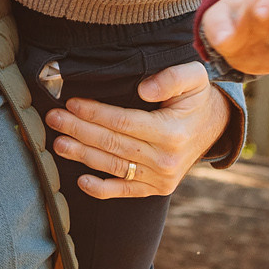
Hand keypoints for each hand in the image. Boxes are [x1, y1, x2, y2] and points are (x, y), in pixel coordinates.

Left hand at [44, 62, 230, 198]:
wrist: (215, 126)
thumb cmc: (197, 98)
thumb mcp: (194, 77)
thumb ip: (172, 78)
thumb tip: (143, 89)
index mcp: (172, 132)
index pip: (123, 122)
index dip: (94, 113)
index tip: (72, 103)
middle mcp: (165, 159)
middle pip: (112, 144)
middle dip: (79, 130)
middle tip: (53, 119)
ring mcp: (161, 178)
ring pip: (112, 167)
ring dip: (81, 155)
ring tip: (58, 144)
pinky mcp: (156, 189)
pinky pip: (124, 191)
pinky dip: (101, 189)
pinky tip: (81, 180)